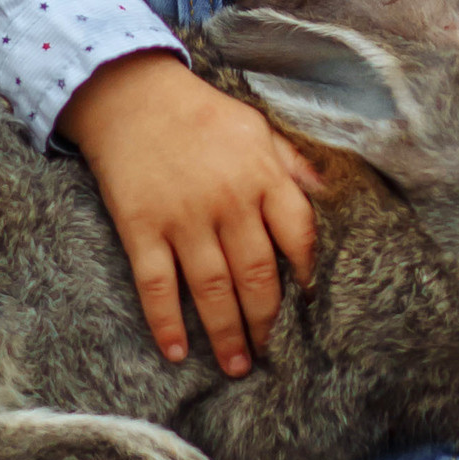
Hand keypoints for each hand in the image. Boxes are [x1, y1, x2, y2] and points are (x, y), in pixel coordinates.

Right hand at [58, 52, 322, 376]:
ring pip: (212, 289)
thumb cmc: (200, 113)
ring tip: (236, 366)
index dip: (308, 276)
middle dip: (267, 321)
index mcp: (263, 176)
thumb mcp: (256, 127)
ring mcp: (183, 217)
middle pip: (257, 275)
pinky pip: (156, 284)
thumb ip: (292, 165)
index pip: (299, 237)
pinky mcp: (141, 226)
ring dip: (226, 334)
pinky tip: (177, 352)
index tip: (311, 307)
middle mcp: (229, 201)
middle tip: (271, 354)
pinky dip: (166, 322)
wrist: (130, 93)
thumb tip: (329, 198)